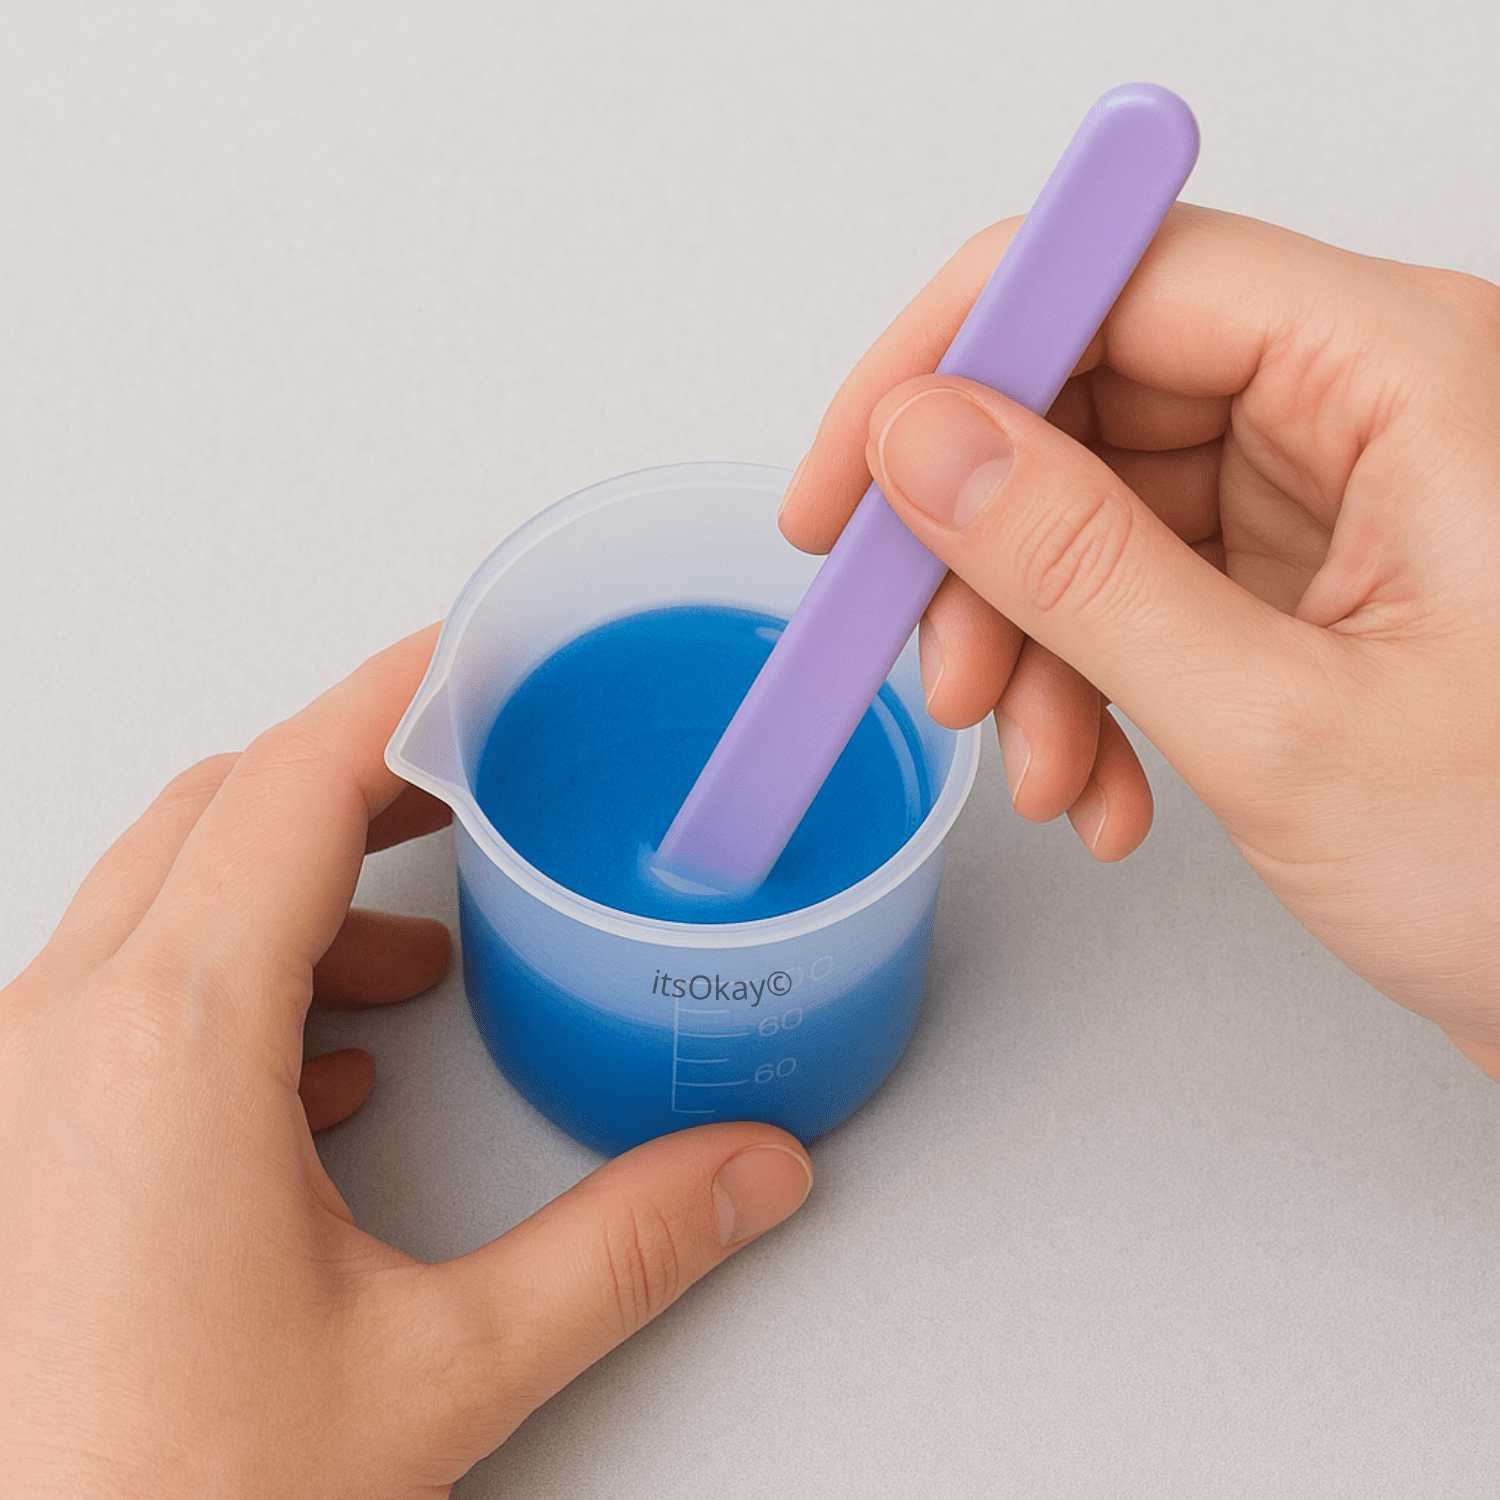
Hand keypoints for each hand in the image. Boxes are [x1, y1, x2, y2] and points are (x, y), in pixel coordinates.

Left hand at [0, 626, 811, 1497]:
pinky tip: (320, 1062)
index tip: (464, 654)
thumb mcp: (438, 1370)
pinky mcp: (18, 1140)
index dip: (391, 697)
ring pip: (163, 891)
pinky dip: (234, 972)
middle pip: (222, 808)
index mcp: (169, 1047)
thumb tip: (750, 1173)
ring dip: (294, 882)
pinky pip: (125, 986)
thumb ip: (621, 1251)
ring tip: (409, 940)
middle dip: (354, 773)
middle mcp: (67, 1037)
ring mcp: (20, 1085)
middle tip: (462, 778)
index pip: (289, 787)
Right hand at [780, 205, 1499, 1076]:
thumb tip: (925, 444)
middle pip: (1093, 398)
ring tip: (1041, 764)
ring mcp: (1337, 493)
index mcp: (1405, 374)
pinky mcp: (1308, 574)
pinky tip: (1101, 781)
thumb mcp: (1276, 721)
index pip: (1122, 271)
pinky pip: (1142, 586)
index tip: (850, 471)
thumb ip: (1082, 569)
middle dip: (988, 548)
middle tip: (942, 663)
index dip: (956, 358)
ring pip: (1099, 507)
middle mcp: (1371, 406)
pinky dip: (1092, 682)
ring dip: (1037, 643)